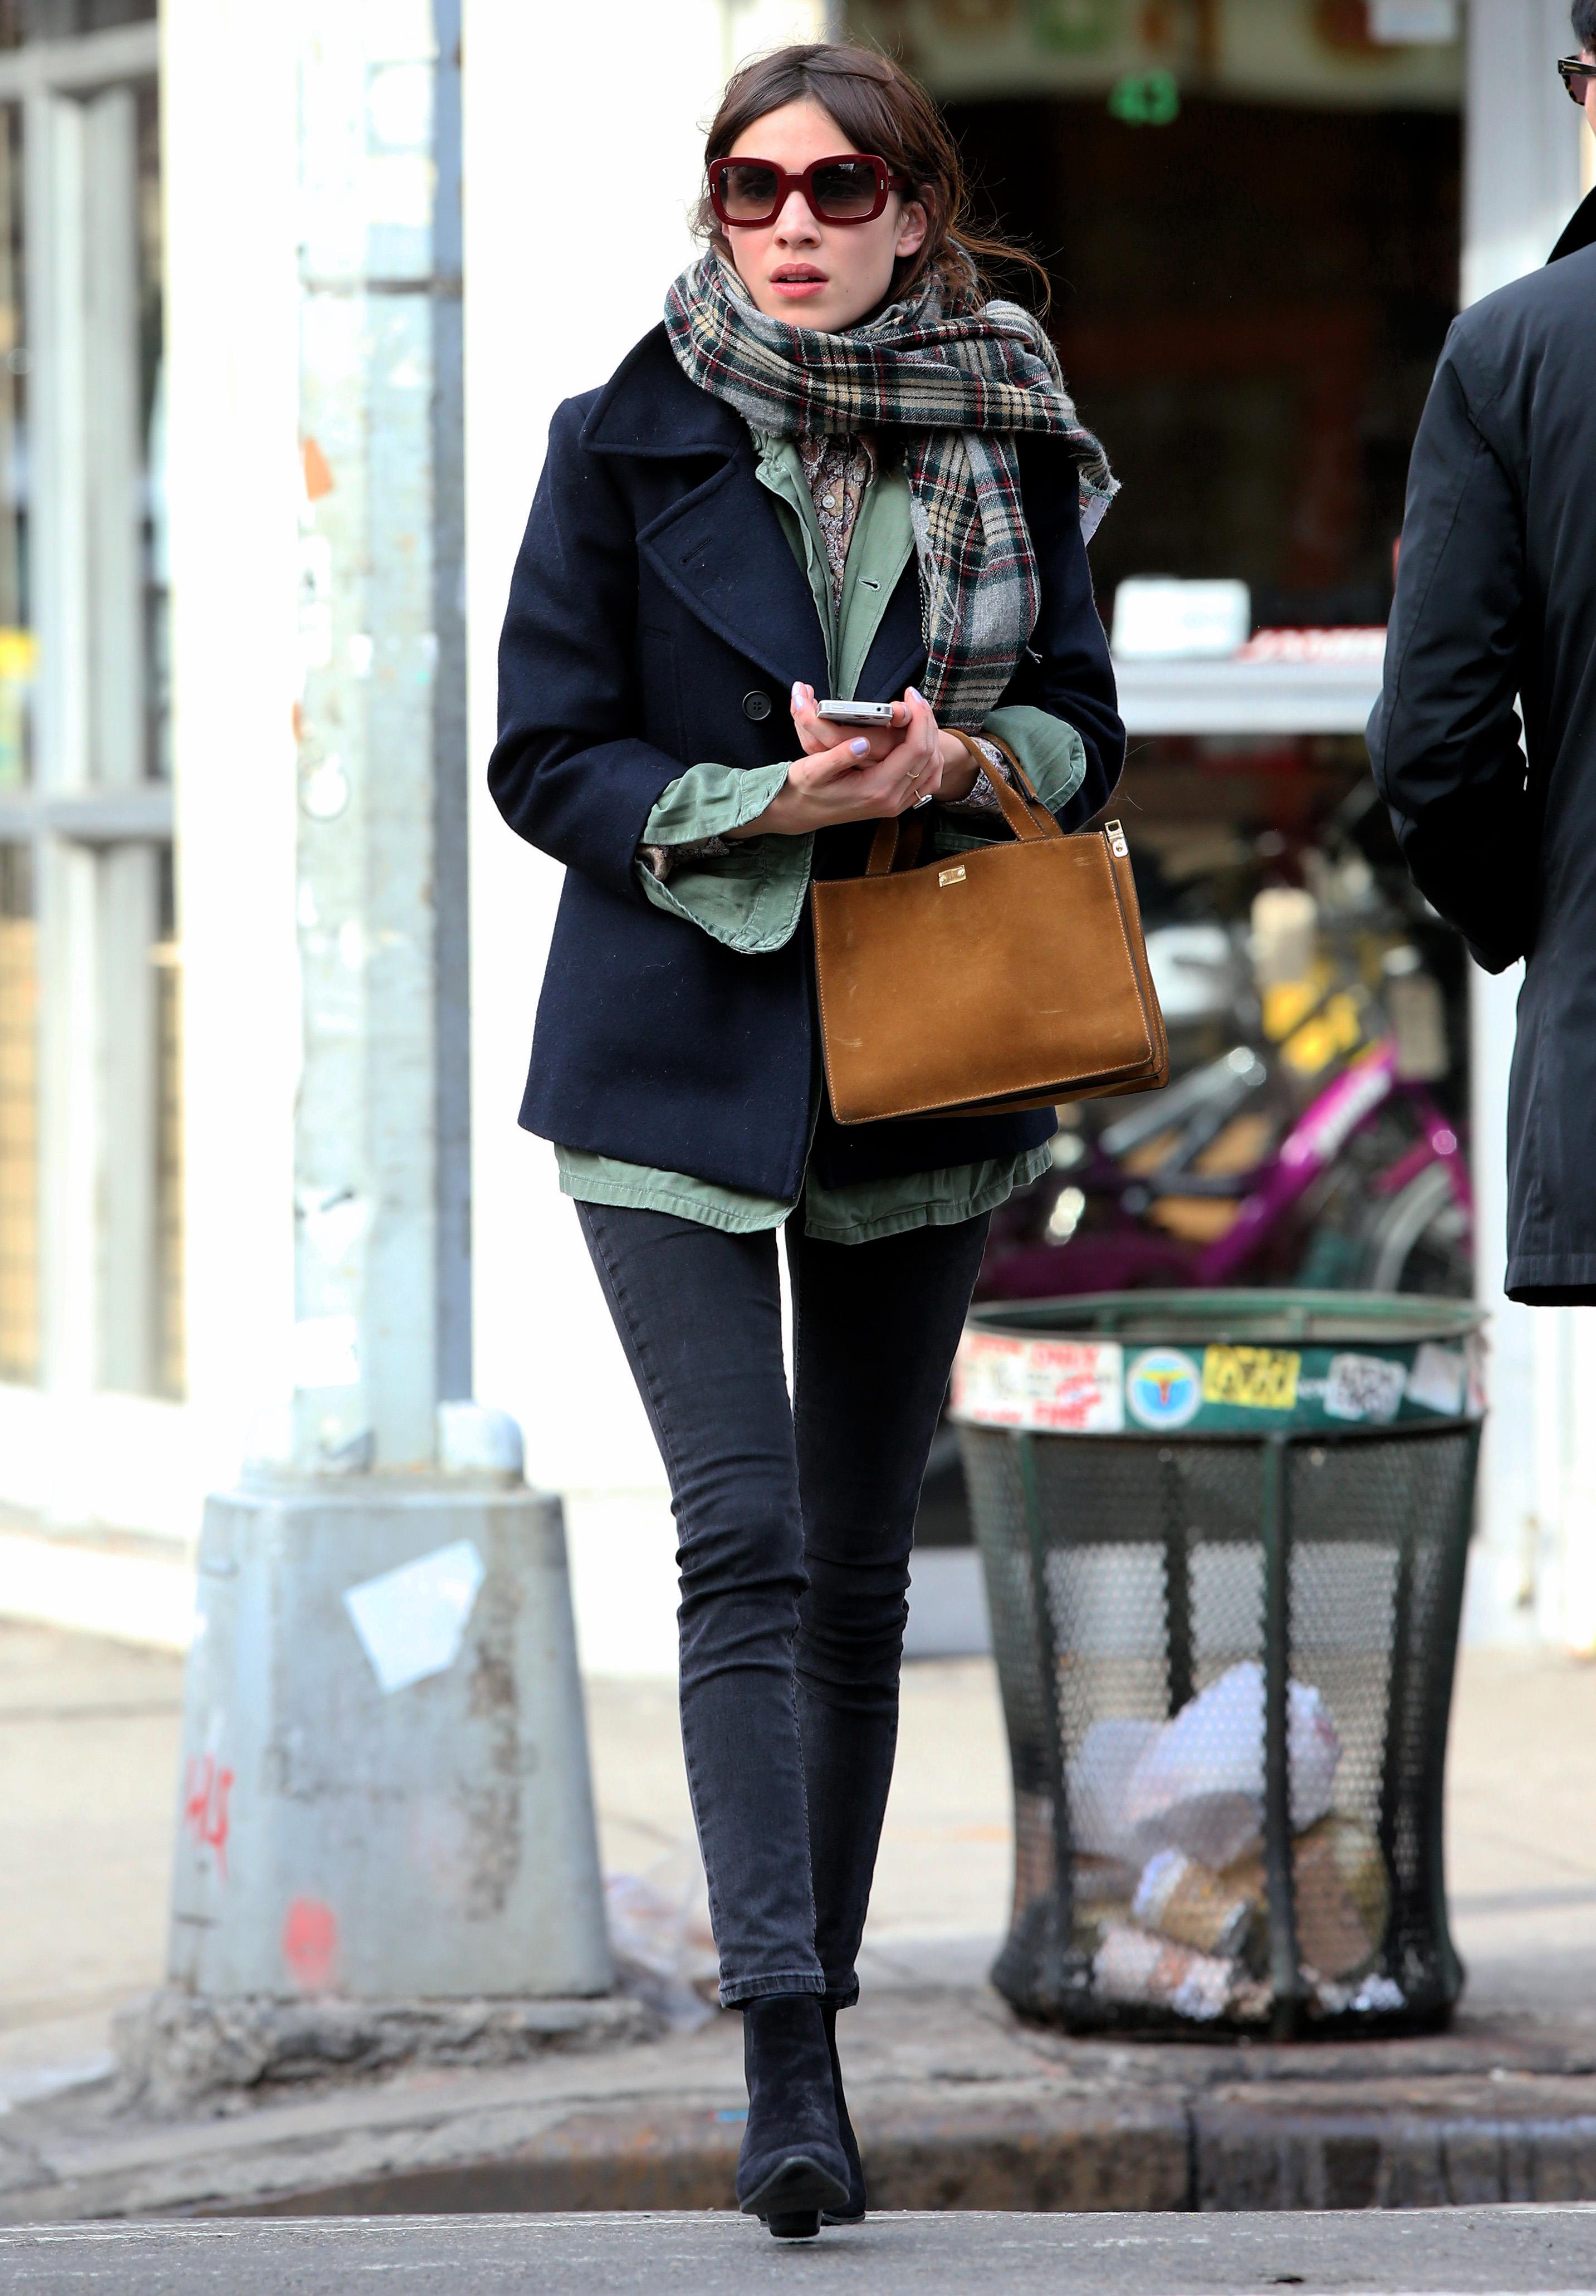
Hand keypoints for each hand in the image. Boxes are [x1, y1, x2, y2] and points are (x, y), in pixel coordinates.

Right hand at [728, 685, 981, 837]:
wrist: (800, 813)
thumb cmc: (804, 788)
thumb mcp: (813, 770)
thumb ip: (839, 757)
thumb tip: (863, 742)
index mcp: (876, 789)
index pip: (916, 748)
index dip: (920, 718)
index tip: (910, 695)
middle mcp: (892, 800)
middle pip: (930, 755)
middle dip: (927, 721)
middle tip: (915, 697)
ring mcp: (896, 804)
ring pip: (933, 767)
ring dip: (930, 736)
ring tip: (917, 712)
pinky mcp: (895, 803)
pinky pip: (927, 780)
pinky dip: (929, 757)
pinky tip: (919, 739)